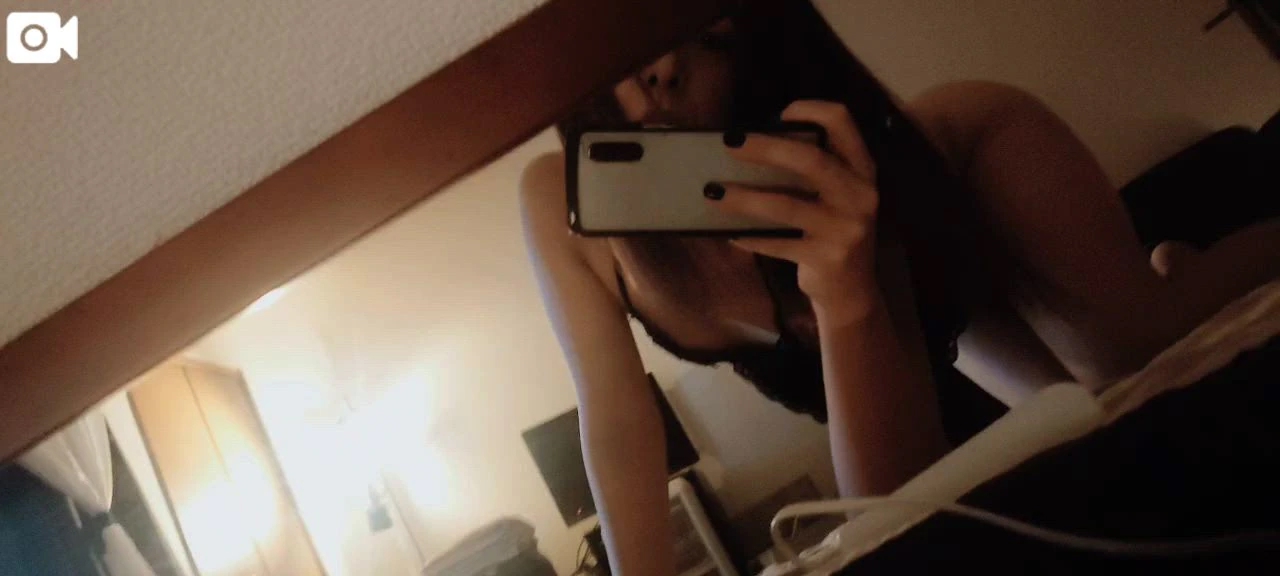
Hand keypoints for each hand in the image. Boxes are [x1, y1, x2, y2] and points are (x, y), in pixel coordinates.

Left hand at [711, 100, 880, 325]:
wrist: (852, 290)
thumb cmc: (832, 230)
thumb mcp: (836, 194)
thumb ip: (811, 169)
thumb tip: (751, 144)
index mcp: (862, 169)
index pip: (842, 121)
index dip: (810, 109)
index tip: (779, 114)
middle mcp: (861, 194)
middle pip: (810, 159)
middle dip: (766, 147)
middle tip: (730, 143)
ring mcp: (846, 228)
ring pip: (786, 205)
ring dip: (744, 197)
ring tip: (712, 191)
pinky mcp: (826, 258)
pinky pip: (776, 242)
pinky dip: (748, 235)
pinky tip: (726, 231)